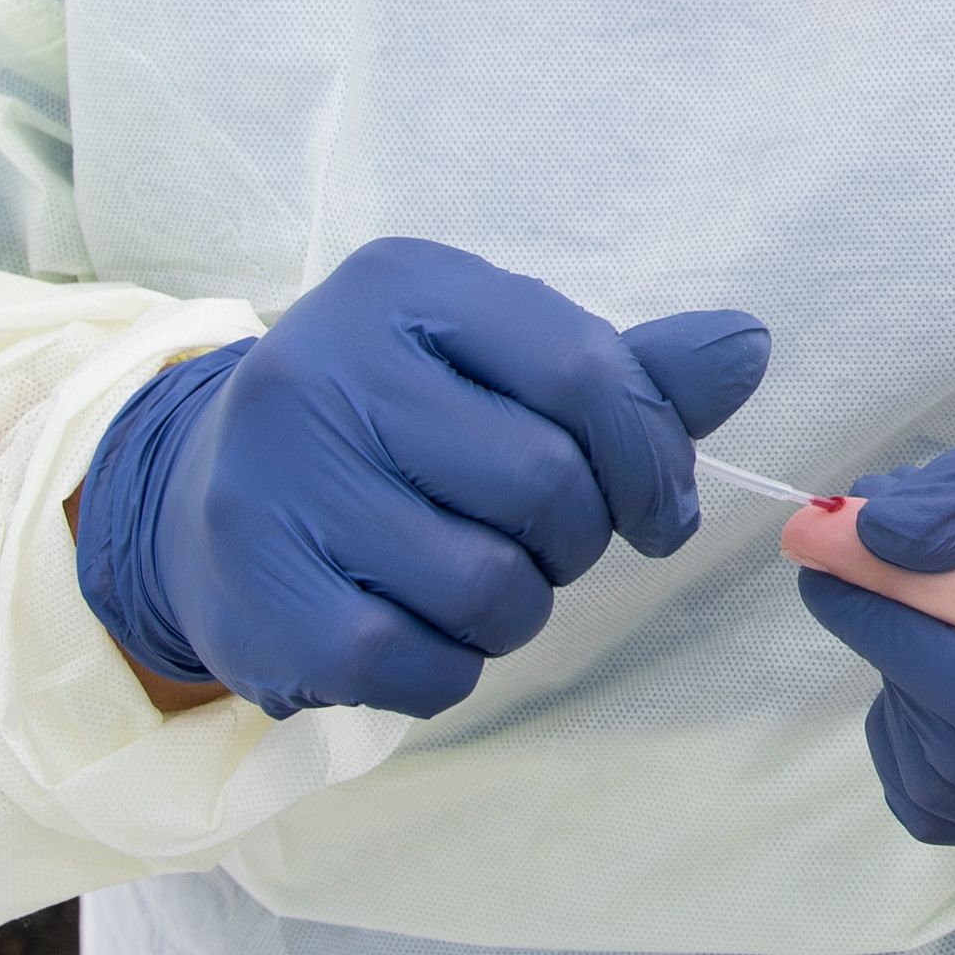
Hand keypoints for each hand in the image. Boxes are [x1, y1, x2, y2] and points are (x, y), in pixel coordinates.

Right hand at [70, 235, 768, 716]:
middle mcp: (321, 367)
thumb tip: (749, 345)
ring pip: (487, 584)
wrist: (206, 496)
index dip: (652, 456)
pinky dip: (452, 669)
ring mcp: (273, 484)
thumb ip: (626, 371)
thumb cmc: (401, 426)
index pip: (584, 369)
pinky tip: (423, 634)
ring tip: (485, 584)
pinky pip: (415, 665)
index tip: (664, 512)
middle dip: (580, 538)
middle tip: (549, 546)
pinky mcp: (253, 597)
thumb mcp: (503, 367)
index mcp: (403, 285)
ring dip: (521, 610)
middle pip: (544, 482)